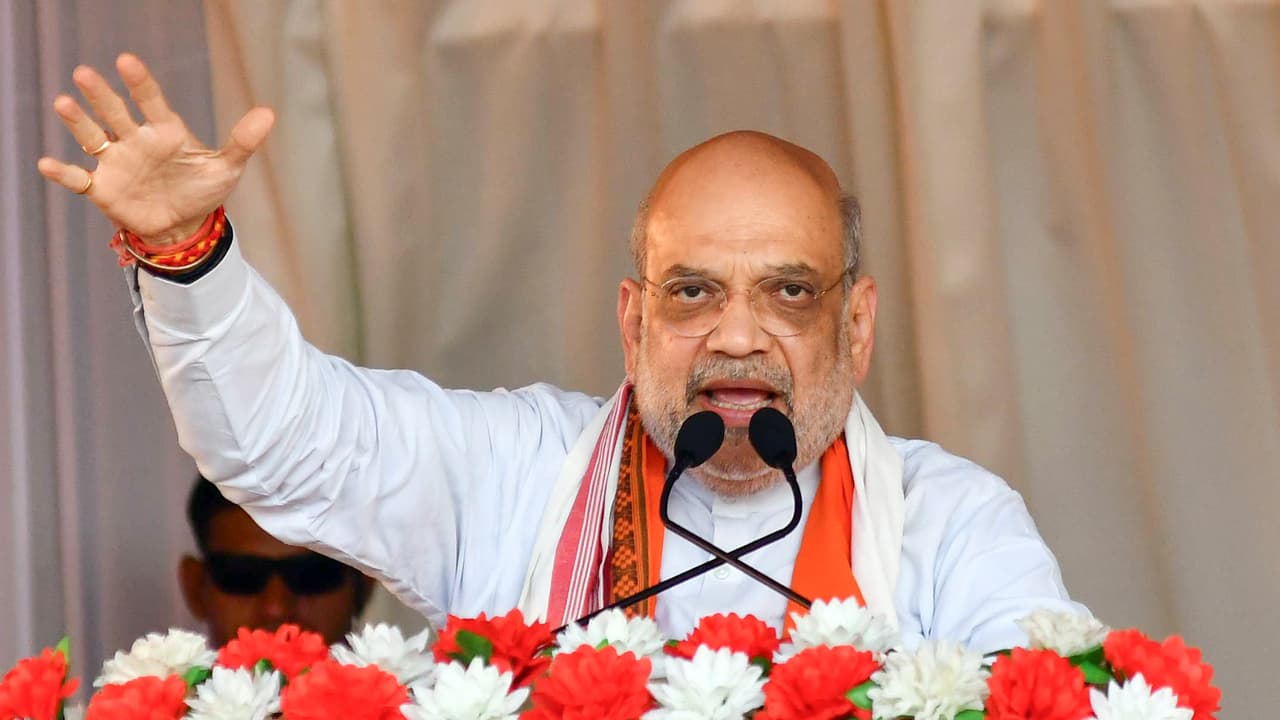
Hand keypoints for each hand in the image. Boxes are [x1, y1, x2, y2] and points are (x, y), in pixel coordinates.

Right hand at [37, 53, 274, 246]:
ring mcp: (116, 162)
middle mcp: (135, 140)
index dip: (139, 82)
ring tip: (63, 103)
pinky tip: (47, 163)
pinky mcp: (102, 188)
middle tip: (85, 73)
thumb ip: (243, 141)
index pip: (150, 100)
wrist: (184, 226)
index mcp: (164, 131)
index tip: (127, 62)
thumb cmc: (203, 190)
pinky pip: (78, 178)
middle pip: (114, 112)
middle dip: (101, 94)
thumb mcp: (227, 167)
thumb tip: (268, 113)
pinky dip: (63, 172)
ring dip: (78, 121)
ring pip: (92, 136)